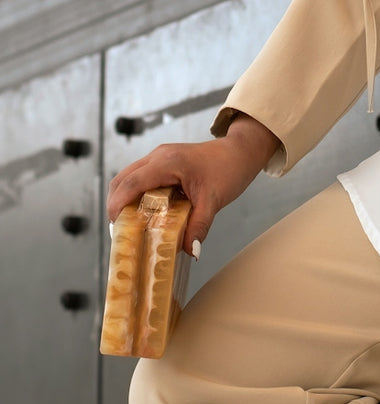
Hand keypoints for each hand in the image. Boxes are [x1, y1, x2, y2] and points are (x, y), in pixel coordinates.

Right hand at [106, 114, 278, 254]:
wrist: (241, 151)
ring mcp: (160, 156)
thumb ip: (199, 226)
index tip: (115, 228)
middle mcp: (159, 156)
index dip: (117, 206)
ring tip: (130, 225)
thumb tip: (189, 252)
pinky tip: (144, 212)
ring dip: (124, 199)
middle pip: (122, 180)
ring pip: (128, 177)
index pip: (130, 183)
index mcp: (167, 162)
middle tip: (121, 232)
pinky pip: (140, 176)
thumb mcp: (214, 201)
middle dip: (116, 205)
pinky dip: (135, 194)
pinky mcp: (163, 161)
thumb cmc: (229, 169)